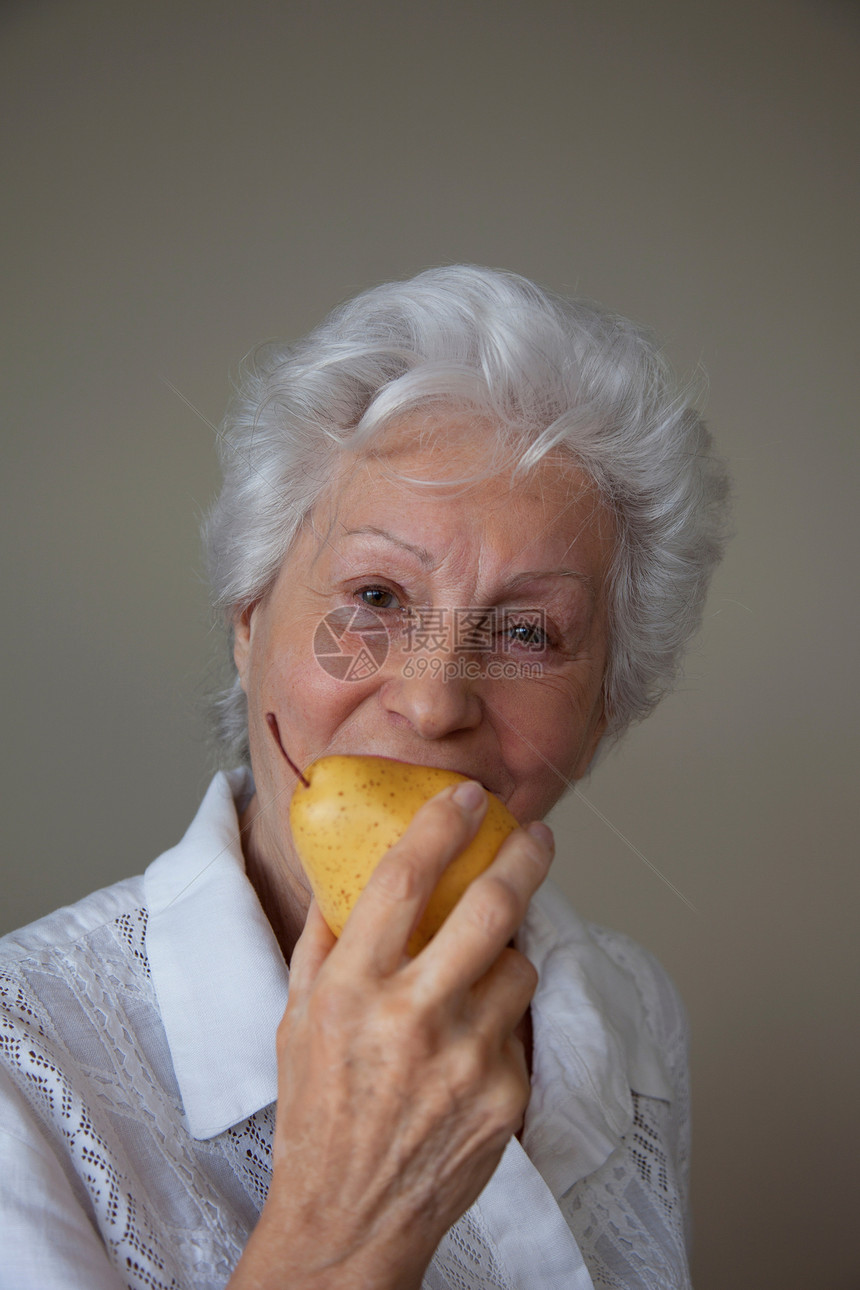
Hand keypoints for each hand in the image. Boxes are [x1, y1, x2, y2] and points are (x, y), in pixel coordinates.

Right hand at [229, 780, 553, 1289]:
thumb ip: (323, 942)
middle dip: (525, 858)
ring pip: (518, 965)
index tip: (469, 797)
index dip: (443, 824)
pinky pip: (520, 1026)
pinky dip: (502, 1019)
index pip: (404, 879)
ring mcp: (466, 1058)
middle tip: (538, 836)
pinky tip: (472, 1043)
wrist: (348, 1220)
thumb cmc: (316, 1113)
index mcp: (351, 988)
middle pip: (492, 907)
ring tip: (482, 971)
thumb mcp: (295, 1018)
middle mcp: (411, 1017)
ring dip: (509, 954)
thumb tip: (349, 875)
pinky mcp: (505, 1095)